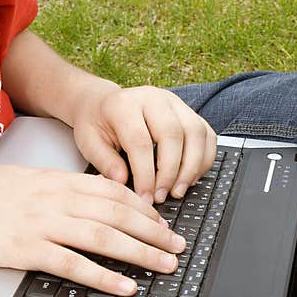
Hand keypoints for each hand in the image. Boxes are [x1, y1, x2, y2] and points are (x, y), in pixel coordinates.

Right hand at [0, 166, 186, 294]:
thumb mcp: (21, 182)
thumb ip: (56, 190)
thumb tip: (88, 201)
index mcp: (54, 180)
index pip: (112, 190)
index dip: (143, 207)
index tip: (162, 220)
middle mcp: (54, 198)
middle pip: (117, 213)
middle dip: (154, 230)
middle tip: (178, 245)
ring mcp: (41, 224)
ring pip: (104, 236)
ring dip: (141, 252)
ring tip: (166, 264)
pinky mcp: (26, 250)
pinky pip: (74, 264)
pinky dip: (104, 276)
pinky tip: (125, 285)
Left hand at [70, 84, 216, 202]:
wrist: (103, 104)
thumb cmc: (97, 125)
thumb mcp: (89, 143)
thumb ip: (105, 162)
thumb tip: (124, 182)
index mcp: (124, 104)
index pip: (141, 141)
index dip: (145, 174)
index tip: (145, 198)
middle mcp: (153, 98)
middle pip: (173, 134)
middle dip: (171, 172)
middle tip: (162, 196)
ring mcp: (175, 103)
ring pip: (195, 133)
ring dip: (192, 167)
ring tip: (178, 191)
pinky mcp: (188, 112)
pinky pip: (207, 134)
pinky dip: (205, 158)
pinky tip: (192, 178)